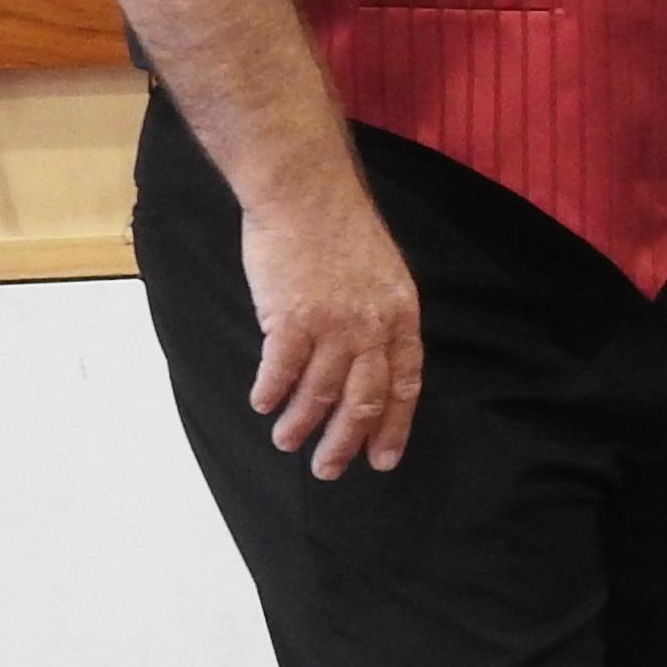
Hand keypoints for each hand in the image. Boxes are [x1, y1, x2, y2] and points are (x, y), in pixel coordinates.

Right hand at [241, 172, 424, 478]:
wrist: (306, 196)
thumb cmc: (341, 233)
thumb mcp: (383, 276)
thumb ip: (380, 320)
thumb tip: (368, 364)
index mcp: (401, 317)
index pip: (405, 384)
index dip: (394, 425)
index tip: (383, 459)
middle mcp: (372, 326)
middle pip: (364, 399)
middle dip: (347, 441)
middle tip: (330, 470)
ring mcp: (333, 323)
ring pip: (320, 391)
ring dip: (301, 423)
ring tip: (287, 442)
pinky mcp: (292, 317)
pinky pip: (282, 369)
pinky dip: (271, 391)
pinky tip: (262, 405)